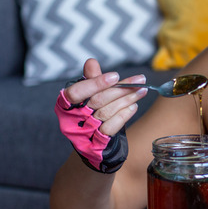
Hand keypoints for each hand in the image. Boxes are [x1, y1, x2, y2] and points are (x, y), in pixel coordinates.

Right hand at [54, 58, 147, 172]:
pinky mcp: (95, 145)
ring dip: (127, 99)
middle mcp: (71, 121)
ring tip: (142, 90)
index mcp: (65, 106)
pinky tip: (133, 106)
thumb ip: (91, 80)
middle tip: (140, 80)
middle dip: (120, 88)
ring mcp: (83, 134)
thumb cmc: (92, 115)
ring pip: (107, 113)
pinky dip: (124, 115)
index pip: (76, 93)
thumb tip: (91, 62)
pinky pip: (112, 128)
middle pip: (97, 101)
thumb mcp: (90, 97)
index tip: (115, 76)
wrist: (94, 146)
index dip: (95, 83)